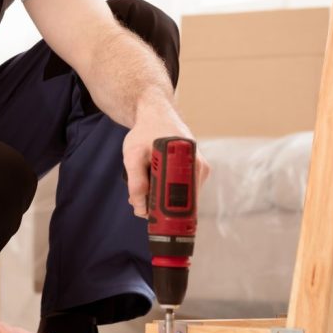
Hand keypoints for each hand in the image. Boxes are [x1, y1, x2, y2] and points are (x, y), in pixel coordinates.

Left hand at [122, 102, 210, 217]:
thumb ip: (136, 183)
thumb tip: (141, 209)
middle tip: (140, 202)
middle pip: (183, 202)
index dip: (165, 213)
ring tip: (145, 188)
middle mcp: (199, 167)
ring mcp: (199, 169)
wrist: (157, 115)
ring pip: (182, 197)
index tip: (150, 217)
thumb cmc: (145, 133)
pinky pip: (183, 189)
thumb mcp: (133, 156)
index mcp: (189, 163)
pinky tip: (155, 180)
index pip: (182, 201)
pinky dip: (167, 191)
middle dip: (160, 207)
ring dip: (162, 198)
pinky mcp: (196, 171)